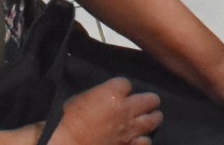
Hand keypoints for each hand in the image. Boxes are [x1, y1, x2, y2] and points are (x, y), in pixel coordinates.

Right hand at [46, 75, 161, 144]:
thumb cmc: (70, 121)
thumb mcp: (79, 99)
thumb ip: (97, 94)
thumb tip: (104, 96)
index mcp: (113, 93)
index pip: (127, 83)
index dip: (123, 88)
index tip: (120, 92)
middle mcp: (127, 109)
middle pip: (150, 99)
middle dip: (149, 100)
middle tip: (148, 102)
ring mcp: (131, 129)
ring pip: (154, 120)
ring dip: (153, 117)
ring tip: (153, 116)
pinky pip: (146, 141)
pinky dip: (144, 139)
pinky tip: (141, 138)